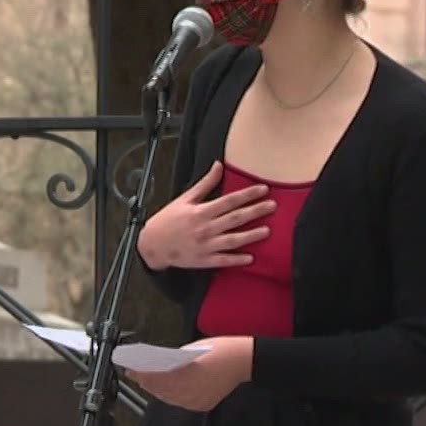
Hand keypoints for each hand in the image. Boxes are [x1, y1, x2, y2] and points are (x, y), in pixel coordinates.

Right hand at [138, 162, 274, 270]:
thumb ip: (205, 184)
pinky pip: (223, 260)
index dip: (247, 194)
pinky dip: (236, 259)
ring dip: (250, 236)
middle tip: (272, 206)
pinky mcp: (204, 260)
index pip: (229, 201)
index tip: (263, 189)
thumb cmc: (168, 219)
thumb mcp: (185, 198)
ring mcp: (205, 245)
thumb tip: (218, 165)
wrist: (153, 245)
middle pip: (234, 218)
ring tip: (267, 231)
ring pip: (232, 240)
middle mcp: (205, 228)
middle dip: (255, 211)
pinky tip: (250, 258)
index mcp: (200, 211)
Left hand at [140, 336, 253, 411]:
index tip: (131, 369)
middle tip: (134, 374)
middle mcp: (192, 392)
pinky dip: (170, 396)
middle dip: (146, 382)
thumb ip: (174, 359)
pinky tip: (163, 390)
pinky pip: (181, 403)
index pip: (158, 378)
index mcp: (188, 376)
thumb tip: (158, 364)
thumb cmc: (220, 350)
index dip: (142, 375)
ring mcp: (198, 401)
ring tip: (146, 382)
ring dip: (157, 390)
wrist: (244, 360)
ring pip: (170, 399)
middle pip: (161, 390)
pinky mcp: (203, 405)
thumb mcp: (192, 348)